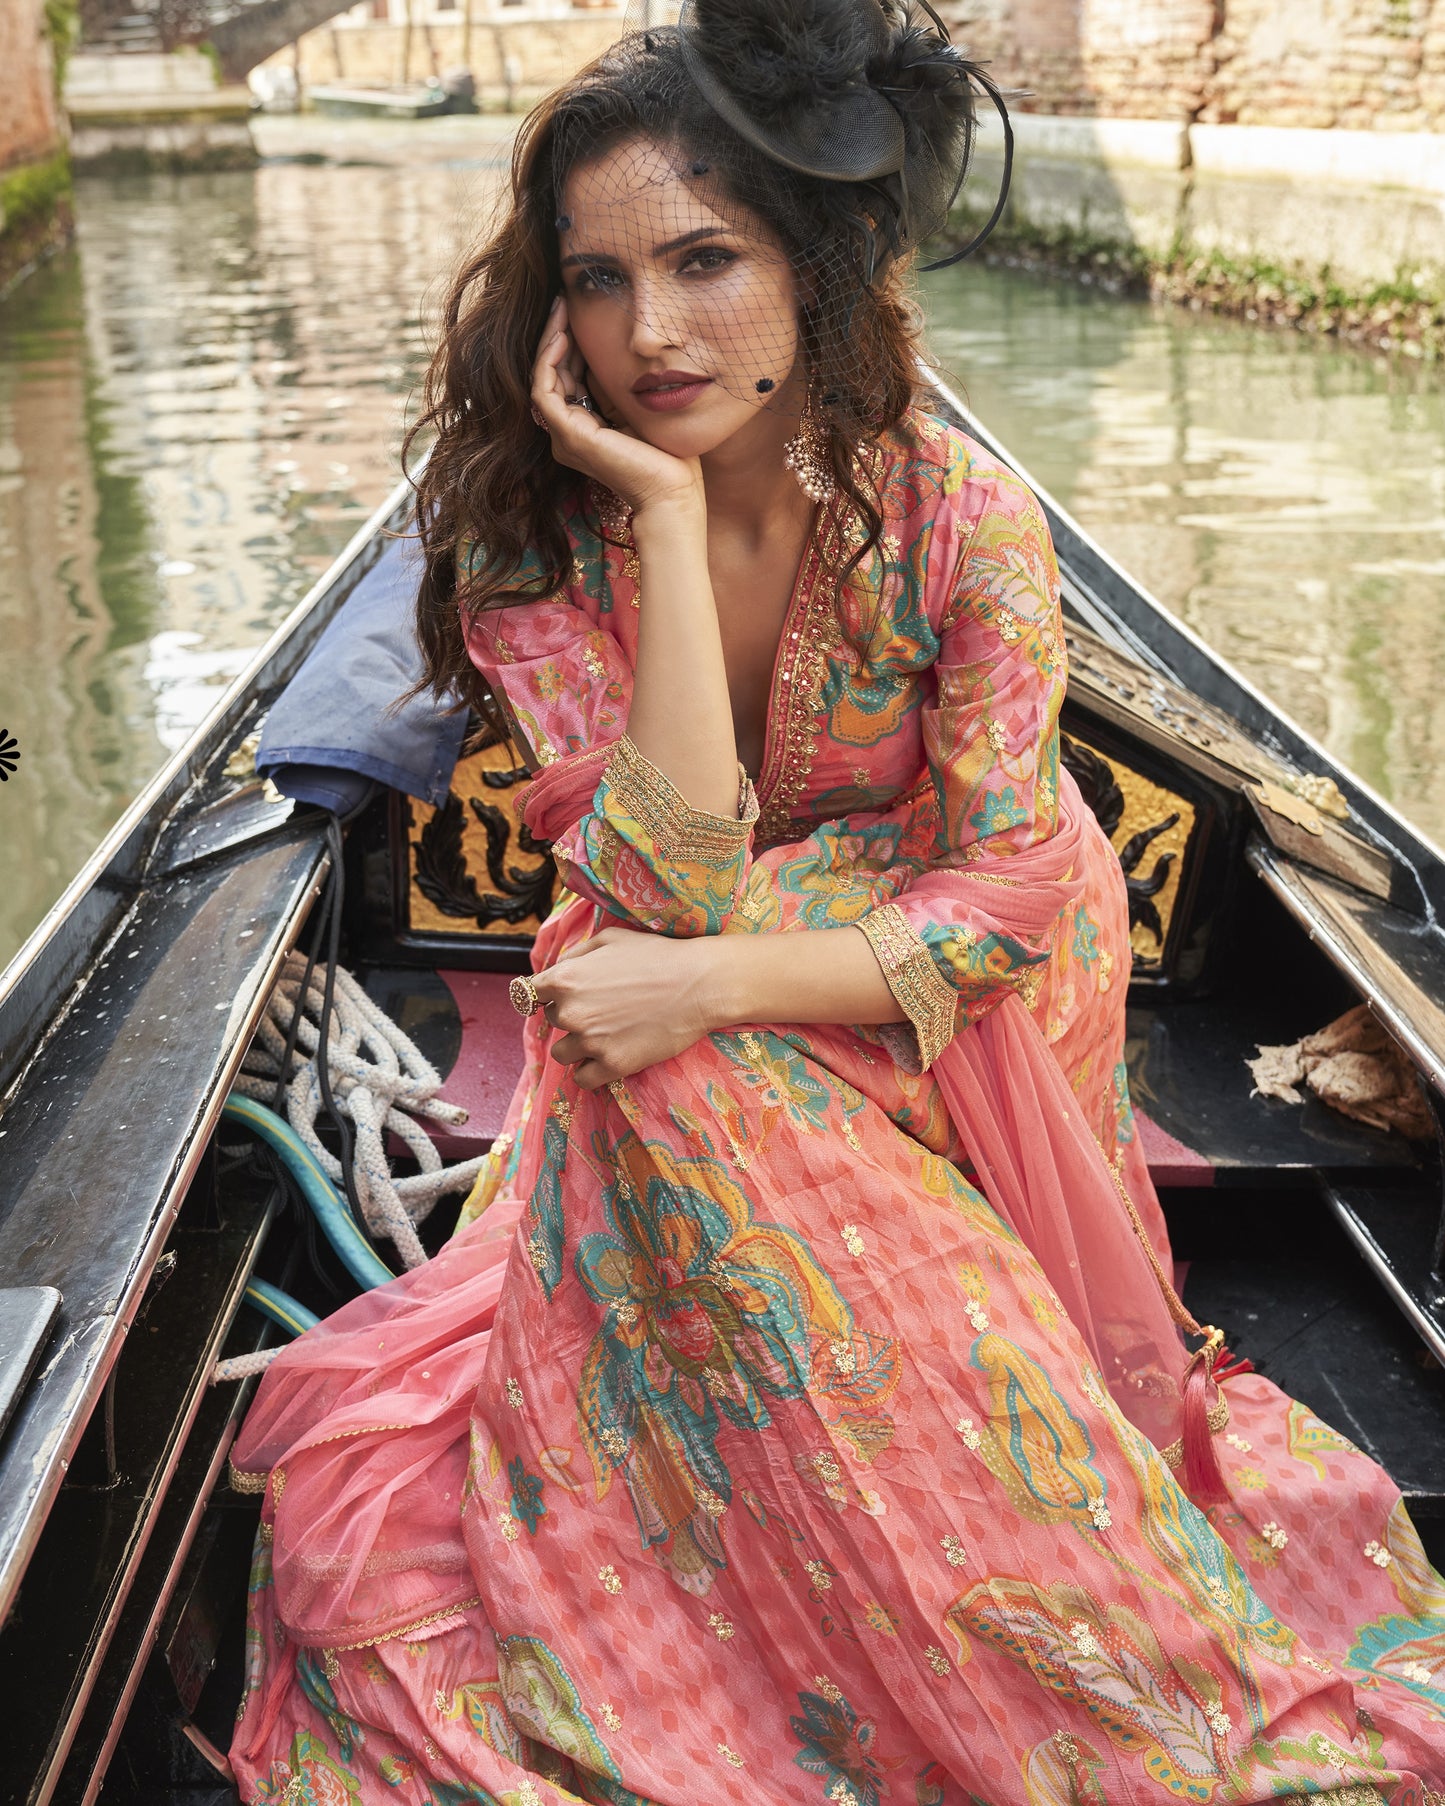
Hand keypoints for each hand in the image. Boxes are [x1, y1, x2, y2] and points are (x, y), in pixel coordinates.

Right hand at [531, 297, 703, 519]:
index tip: (577, 311)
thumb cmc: (667, 456)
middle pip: (553, 374)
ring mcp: (565, 437)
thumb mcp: (637, 406)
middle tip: (562, 300)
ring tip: (559, 309)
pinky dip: (549, 360)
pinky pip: (544, 390)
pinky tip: (562, 335)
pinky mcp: (568, 436)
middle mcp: (569, 434)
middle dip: (557, 334)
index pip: (568, 377)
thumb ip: (617, 383)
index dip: (570, 343)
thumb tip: (610, 345)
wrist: (673, 491)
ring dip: (549, 341)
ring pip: (543, 378)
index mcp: (585, 429)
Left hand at [533, 923, 720, 1090]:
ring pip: (563, 1054)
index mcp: (565, 979)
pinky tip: (608, 1057)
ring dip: (578, 1046)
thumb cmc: (657, 955)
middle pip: (553, 1022)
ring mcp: (591, 1042)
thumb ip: (575, 954)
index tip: (560, 998)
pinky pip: (583, 1079)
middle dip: (572, 1016)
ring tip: (605, 1035)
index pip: (530, 994)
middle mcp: (571, 1012)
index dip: (546, 995)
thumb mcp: (610, 939)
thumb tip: (555, 968)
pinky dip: (591, 1072)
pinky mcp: (613, 1065)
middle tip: (602, 1010)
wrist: (699, 984)